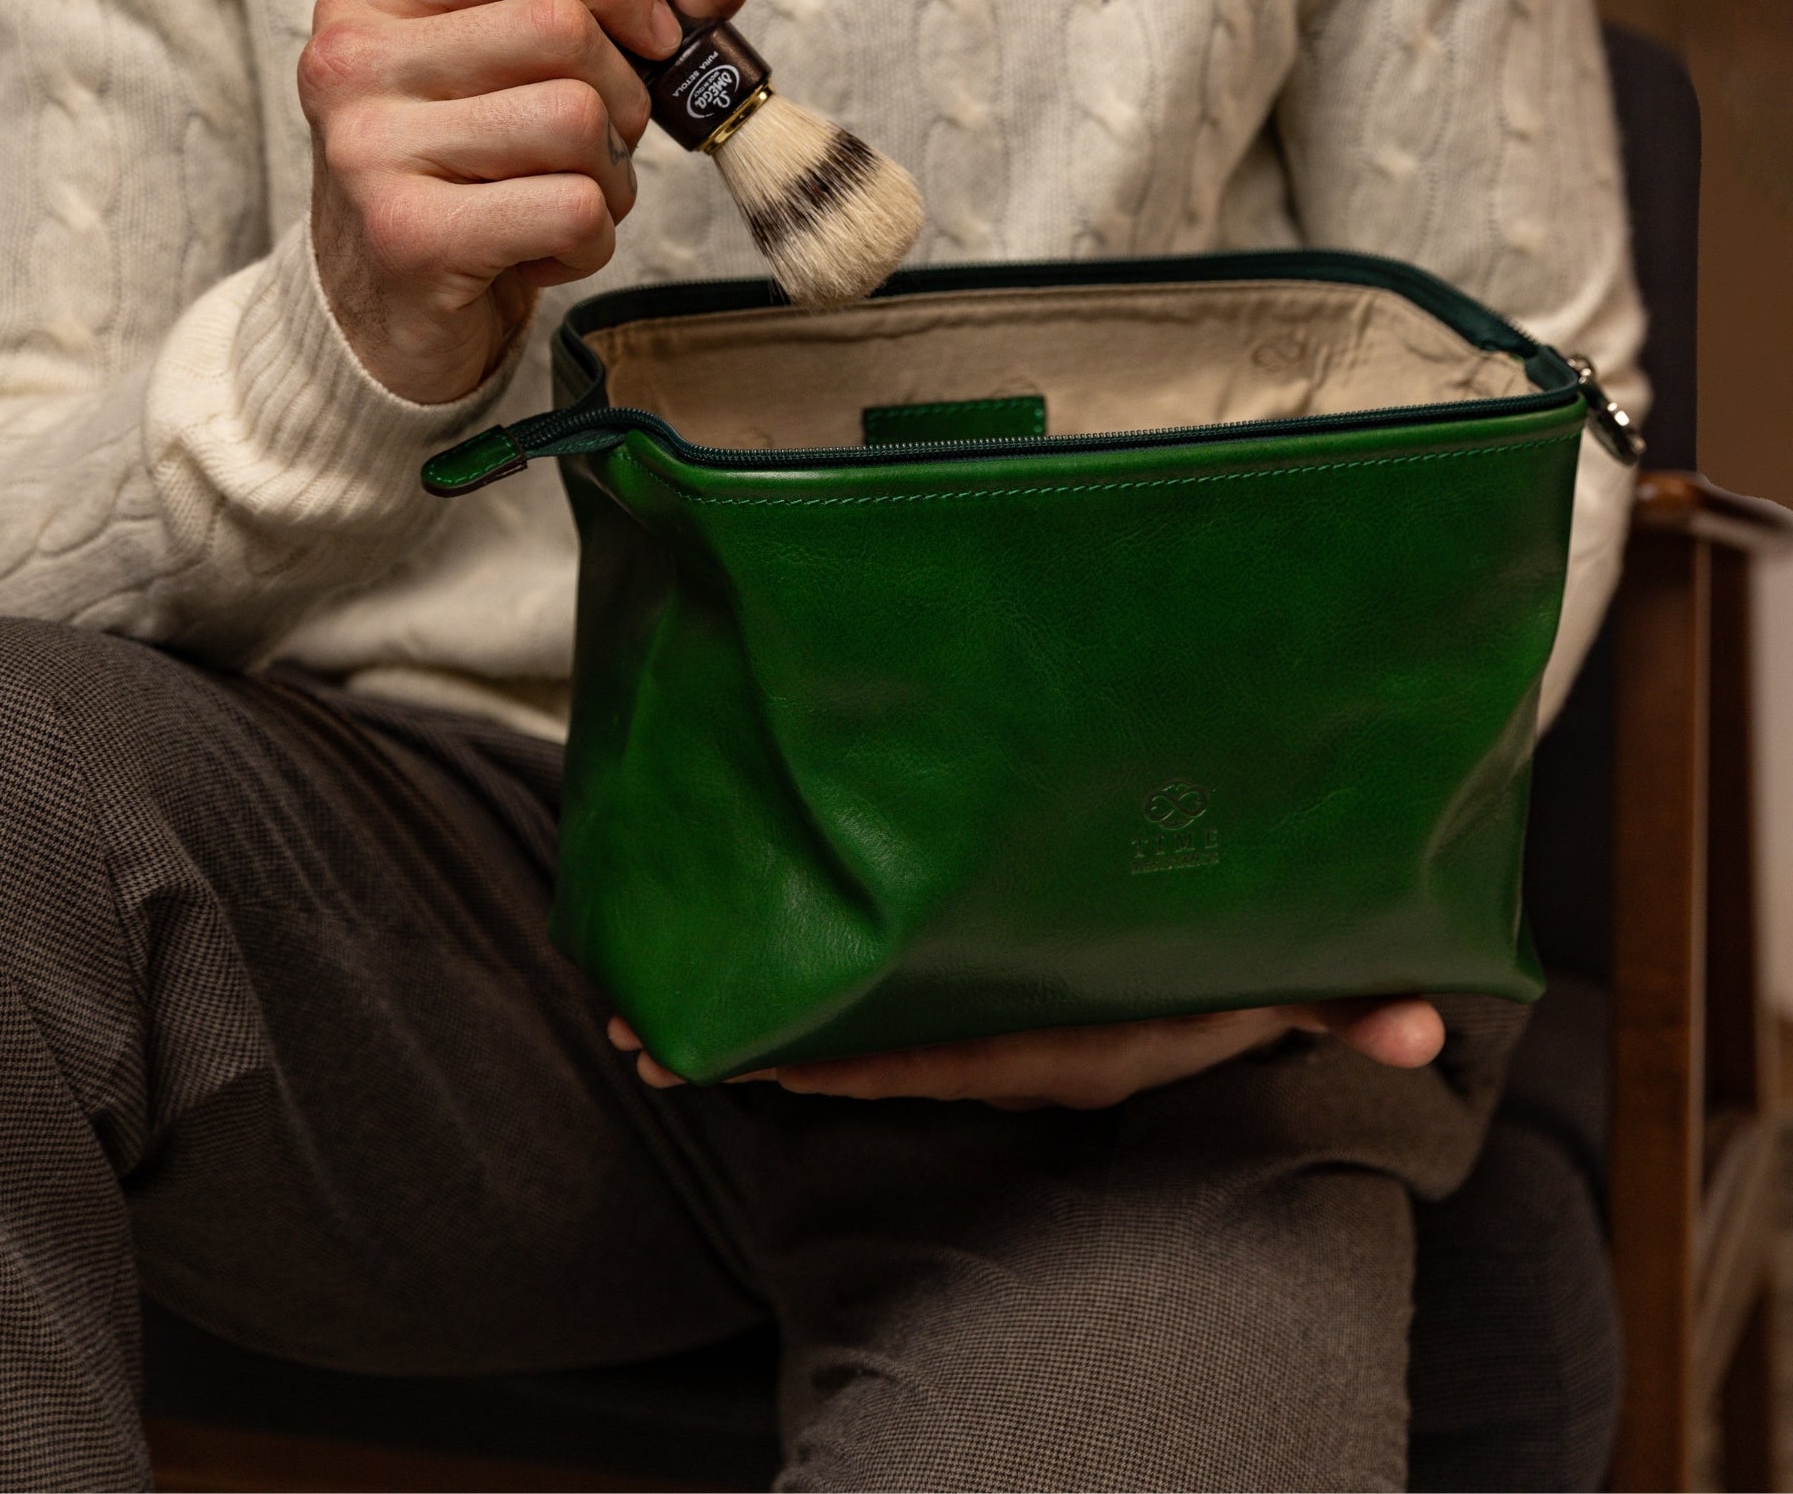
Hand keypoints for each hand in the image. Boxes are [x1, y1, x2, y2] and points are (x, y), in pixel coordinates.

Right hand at [299, 0, 750, 403]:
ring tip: (564, 205)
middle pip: (563, 29)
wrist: (380, 323)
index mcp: (371, 3)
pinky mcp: (408, 236)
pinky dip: (589, 242)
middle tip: (599, 151)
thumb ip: (615, 19)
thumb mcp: (518, 84)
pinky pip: (573, 208)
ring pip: (577, 119)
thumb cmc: (460, 188)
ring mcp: (370, 150)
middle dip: (622, 99)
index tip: (653, 37)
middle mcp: (352, 65)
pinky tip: (540, 252)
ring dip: (609, 179)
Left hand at [607, 998, 1444, 1109]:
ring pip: (843, 1036)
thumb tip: (1417, 1013)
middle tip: (626, 1021)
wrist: (1209, 1010)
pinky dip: (790, 1014)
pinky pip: (865, 1018)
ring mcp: (972, 1034)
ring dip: (748, 1027)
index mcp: (1052, 1039)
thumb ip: (1340, 999)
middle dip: (745, 1043)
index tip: (716, 1048)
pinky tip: (728, 985)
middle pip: (850, 1054)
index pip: (920, 1056)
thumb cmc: (1226, 988)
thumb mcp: (1278, 992)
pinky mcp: (963, 1010)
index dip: (820, 1057)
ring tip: (638, 1009)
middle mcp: (995, 1045)